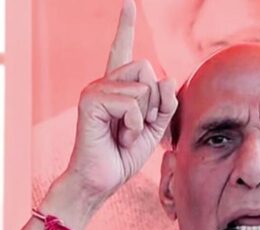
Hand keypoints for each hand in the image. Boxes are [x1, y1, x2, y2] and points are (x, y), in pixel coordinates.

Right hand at [63, 0, 176, 207]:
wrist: (100, 181)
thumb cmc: (122, 157)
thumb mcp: (155, 129)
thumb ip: (166, 104)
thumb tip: (168, 78)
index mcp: (118, 87)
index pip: (123, 48)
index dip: (125, 24)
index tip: (128, 1)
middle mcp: (104, 82)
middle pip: (148, 68)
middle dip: (154, 102)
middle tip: (138, 126)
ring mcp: (95, 89)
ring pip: (143, 87)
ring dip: (144, 117)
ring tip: (126, 134)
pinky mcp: (91, 100)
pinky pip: (132, 102)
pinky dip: (134, 124)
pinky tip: (120, 136)